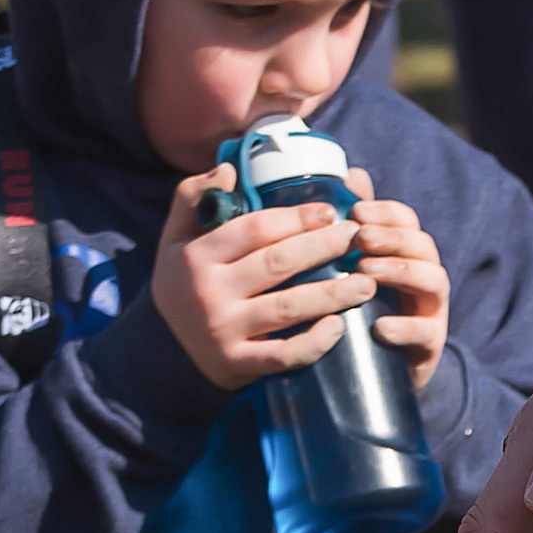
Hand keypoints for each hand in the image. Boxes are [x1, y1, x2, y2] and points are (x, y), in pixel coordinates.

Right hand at [151, 165, 375, 391]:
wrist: (166, 353)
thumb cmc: (183, 284)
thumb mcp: (174, 238)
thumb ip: (193, 196)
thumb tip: (228, 168)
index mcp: (197, 255)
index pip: (255, 229)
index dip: (296, 218)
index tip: (330, 212)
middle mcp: (208, 292)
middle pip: (277, 264)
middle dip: (323, 248)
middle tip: (357, 238)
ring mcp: (224, 331)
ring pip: (288, 307)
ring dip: (332, 294)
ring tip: (367, 282)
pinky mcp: (238, 364)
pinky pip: (283, 355)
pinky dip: (313, 343)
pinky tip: (339, 327)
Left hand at [344, 167, 448, 391]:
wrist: (376, 374)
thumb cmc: (364, 310)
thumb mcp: (355, 267)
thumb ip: (356, 225)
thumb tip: (351, 174)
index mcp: (408, 254)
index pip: (408, 221)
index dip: (386, 212)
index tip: (355, 212)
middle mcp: (426, 278)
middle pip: (424, 245)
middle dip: (392, 237)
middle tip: (358, 238)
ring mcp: (432, 312)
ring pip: (433, 280)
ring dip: (399, 271)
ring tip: (364, 272)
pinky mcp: (430, 348)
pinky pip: (426, 333)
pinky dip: (404, 328)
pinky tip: (379, 327)